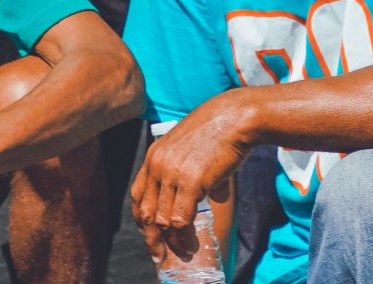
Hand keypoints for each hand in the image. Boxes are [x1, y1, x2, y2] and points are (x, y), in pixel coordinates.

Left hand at [132, 94, 249, 263]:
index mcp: (154, 155)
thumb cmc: (221, 131)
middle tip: (159, 255)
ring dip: (172, 242)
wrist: (235, 118)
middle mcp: (157, 165)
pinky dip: (184, 237)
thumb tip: (209, 195)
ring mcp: (172, 174)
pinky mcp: (190, 182)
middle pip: (145, 212)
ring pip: (162, 220)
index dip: (142, 219)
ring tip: (184, 252)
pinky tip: (191, 244)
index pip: (137, 195)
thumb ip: (192, 172)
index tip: (150, 233)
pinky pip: (180, 220)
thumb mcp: (193, 149)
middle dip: (151, 238)